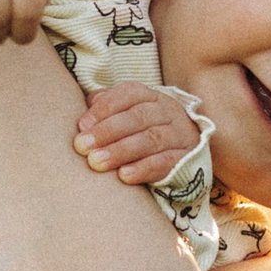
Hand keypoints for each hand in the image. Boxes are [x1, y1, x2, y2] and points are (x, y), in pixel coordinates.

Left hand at [75, 82, 201, 184]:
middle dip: (107, 131)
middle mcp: (168, 111)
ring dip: (121, 151)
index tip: (82, 126)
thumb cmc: (141, 131)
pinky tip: (123, 175)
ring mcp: (181, 134)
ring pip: (152, 139)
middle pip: (138, 117)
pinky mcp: (188, 159)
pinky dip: (144, 168)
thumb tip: (89, 103)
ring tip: (96, 162)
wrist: (183, 152)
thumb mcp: (127, 114)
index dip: (104, 109)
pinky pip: (167, 162)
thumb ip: (106, 106)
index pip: (128, 94)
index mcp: (150, 96)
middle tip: (82, 147)